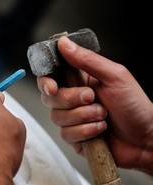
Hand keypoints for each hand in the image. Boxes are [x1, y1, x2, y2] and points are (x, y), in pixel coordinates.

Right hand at [37, 36, 152, 175]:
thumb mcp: (114, 76)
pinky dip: (85, 131)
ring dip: (83, 116)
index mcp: (80, 81)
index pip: (50, 77)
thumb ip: (87, 60)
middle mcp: (73, 100)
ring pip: (57, 117)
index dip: (45, 82)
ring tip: (103, 115)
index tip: (52, 86)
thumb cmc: (135, 106)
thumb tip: (64, 44)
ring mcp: (72, 120)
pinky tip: (100, 130)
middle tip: (92, 97)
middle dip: (71, 99)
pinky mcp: (74, 138)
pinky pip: (66, 134)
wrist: (145, 138)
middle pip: (50, 98)